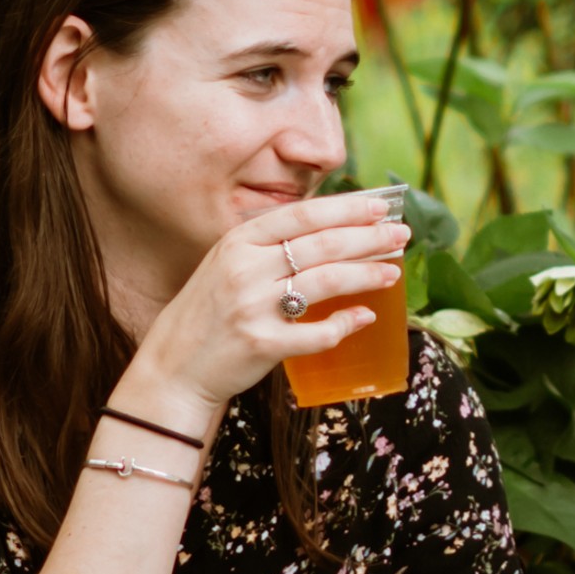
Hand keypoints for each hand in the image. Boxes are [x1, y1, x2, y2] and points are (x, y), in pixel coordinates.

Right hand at [132, 193, 407, 419]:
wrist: (173, 366)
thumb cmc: (209, 313)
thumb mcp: (227, 264)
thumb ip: (268, 246)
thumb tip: (330, 229)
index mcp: (238, 242)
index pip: (302, 215)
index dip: (346, 208)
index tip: (382, 206)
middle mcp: (244, 269)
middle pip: (321, 245)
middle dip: (368, 238)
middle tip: (401, 236)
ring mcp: (253, 307)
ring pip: (325, 282)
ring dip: (366, 275)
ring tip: (393, 272)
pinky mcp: (262, 345)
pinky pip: (316, 333)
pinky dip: (344, 324)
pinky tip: (364, 317)